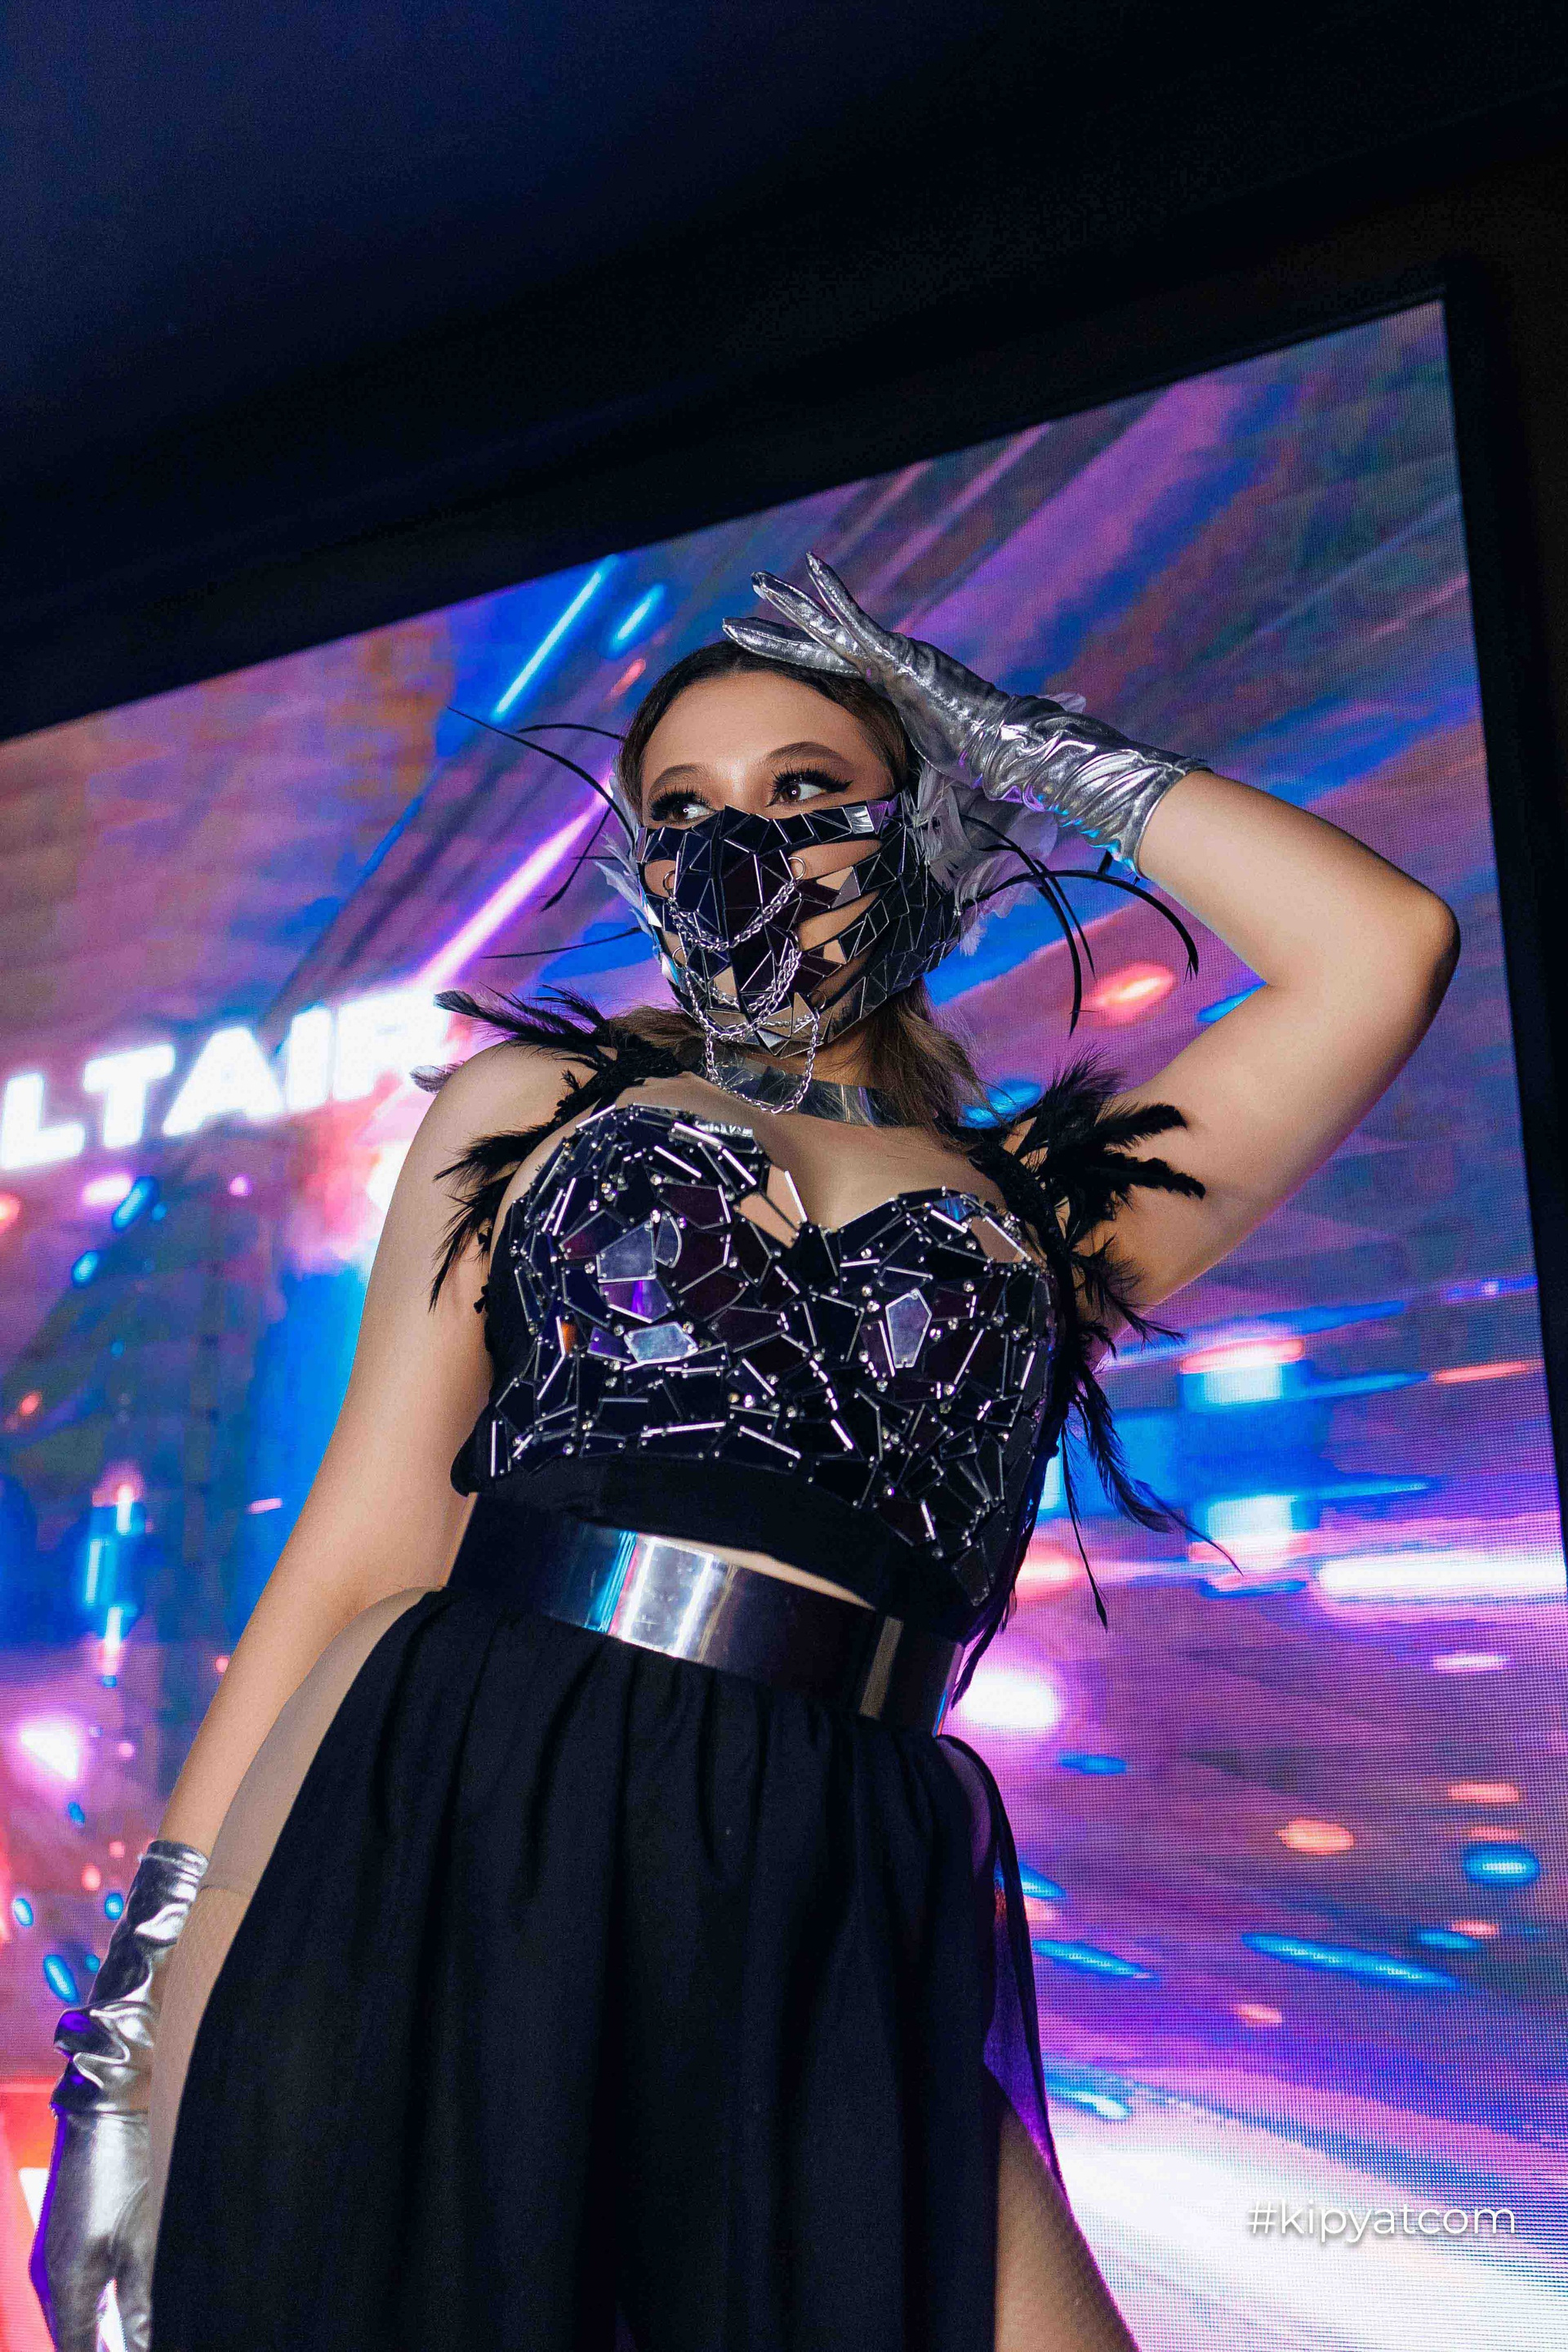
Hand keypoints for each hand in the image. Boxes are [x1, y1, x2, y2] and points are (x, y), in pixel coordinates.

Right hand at [30, 2110, 153, 2351]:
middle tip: (137, 2350)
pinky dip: (93, 2314)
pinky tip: (116, 2319)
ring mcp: (53, 2258)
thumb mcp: (143, 2243)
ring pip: (72, 2318)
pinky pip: (74, 2293)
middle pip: (73, 2340)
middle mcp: (50, 2279)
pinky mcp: (64, 2242)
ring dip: (97, 2338)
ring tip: (127, 2346)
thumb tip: (146, 2349)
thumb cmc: (124, 2172)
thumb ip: (142, 2307)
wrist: (104, 2111)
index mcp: (66, 2287)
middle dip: (101, 2351)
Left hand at [724, 552, 1052, 802]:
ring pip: (826, 627)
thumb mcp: (904, 759)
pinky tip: (812, 566)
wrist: (994, 744)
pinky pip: (860, 619)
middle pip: (811, 647)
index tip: (751, 658)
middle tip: (730, 622)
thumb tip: (857, 803)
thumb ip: (879, 759)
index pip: (819, 674)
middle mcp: (876, 665)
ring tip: (755, 583)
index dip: (784, 664)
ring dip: (789, 605)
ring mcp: (886, 655)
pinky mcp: (899, 652)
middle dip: (771, 634)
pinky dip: (835, 594)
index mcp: (874, 689)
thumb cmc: (960, 758)